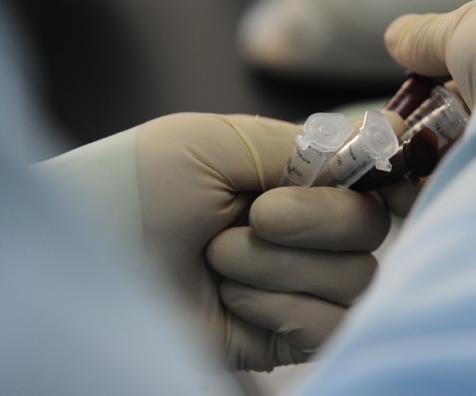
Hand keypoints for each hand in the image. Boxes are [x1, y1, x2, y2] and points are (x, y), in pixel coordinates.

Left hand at [38, 111, 403, 371]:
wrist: (84, 261)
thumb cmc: (138, 185)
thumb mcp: (219, 142)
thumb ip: (306, 145)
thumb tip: (389, 139)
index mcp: (290, 177)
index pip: (370, 177)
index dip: (389, 177)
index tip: (391, 180)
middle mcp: (301, 230)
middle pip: (372, 228)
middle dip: (316, 219)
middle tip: (254, 216)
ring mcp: (296, 285)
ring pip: (355, 278)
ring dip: (284, 267)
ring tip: (219, 260)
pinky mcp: (284, 337)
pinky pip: (330, 325)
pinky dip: (283, 309)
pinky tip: (232, 301)